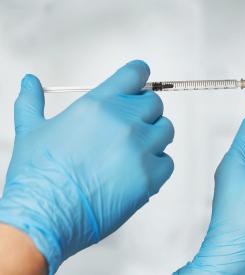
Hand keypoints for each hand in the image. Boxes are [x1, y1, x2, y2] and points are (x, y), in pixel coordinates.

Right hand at [0, 60, 173, 273]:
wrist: (45, 217)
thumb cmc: (38, 177)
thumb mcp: (30, 131)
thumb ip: (32, 102)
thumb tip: (29, 82)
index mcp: (98, 104)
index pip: (135, 74)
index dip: (139, 77)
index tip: (139, 85)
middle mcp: (124, 122)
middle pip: (154, 103)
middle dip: (144, 113)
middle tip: (128, 129)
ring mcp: (140, 149)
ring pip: (165, 130)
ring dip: (153, 138)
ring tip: (132, 152)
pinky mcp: (150, 176)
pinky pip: (168, 162)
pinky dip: (157, 166)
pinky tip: (136, 173)